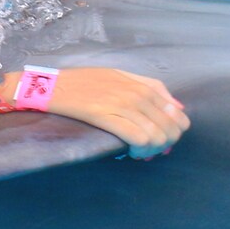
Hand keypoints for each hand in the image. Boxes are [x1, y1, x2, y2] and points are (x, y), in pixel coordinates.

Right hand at [8, 67, 188, 158]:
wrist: (52, 85)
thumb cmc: (83, 82)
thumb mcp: (120, 75)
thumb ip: (150, 87)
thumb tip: (177, 107)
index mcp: (142, 85)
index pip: (177, 114)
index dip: (174, 133)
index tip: (160, 141)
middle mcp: (136, 94)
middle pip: (170, 128)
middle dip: (164, 145)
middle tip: (149, 151)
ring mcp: (123, 104)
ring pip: (156, 135)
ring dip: (151, 150)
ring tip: (138, 153)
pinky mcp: (106, 116)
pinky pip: (137, 137)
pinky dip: (138, 150)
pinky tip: (129, 152)